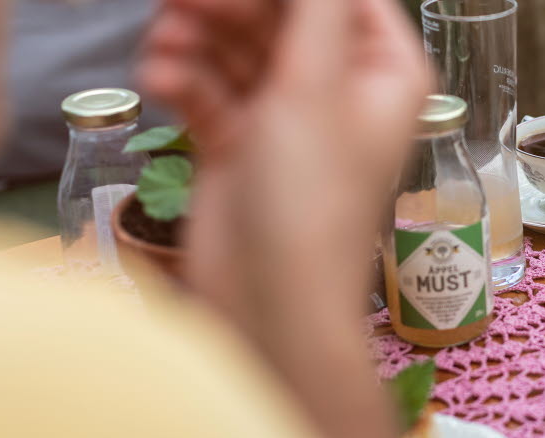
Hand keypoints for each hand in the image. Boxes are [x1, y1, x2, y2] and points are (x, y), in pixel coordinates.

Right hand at [139, 1, 429, 437]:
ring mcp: (288, 116)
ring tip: (165, 47)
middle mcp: (340, 88)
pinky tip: (160, 81)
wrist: (270, 300)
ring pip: (237, 47)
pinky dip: (183, 79)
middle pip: (281, 13)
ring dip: (196, 39)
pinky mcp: (240, 142)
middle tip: (181, 4)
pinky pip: (208, 89)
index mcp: (385, 71)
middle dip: (230, 5)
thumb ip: (315, 8)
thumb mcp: (315, 85)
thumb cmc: (312, 202)